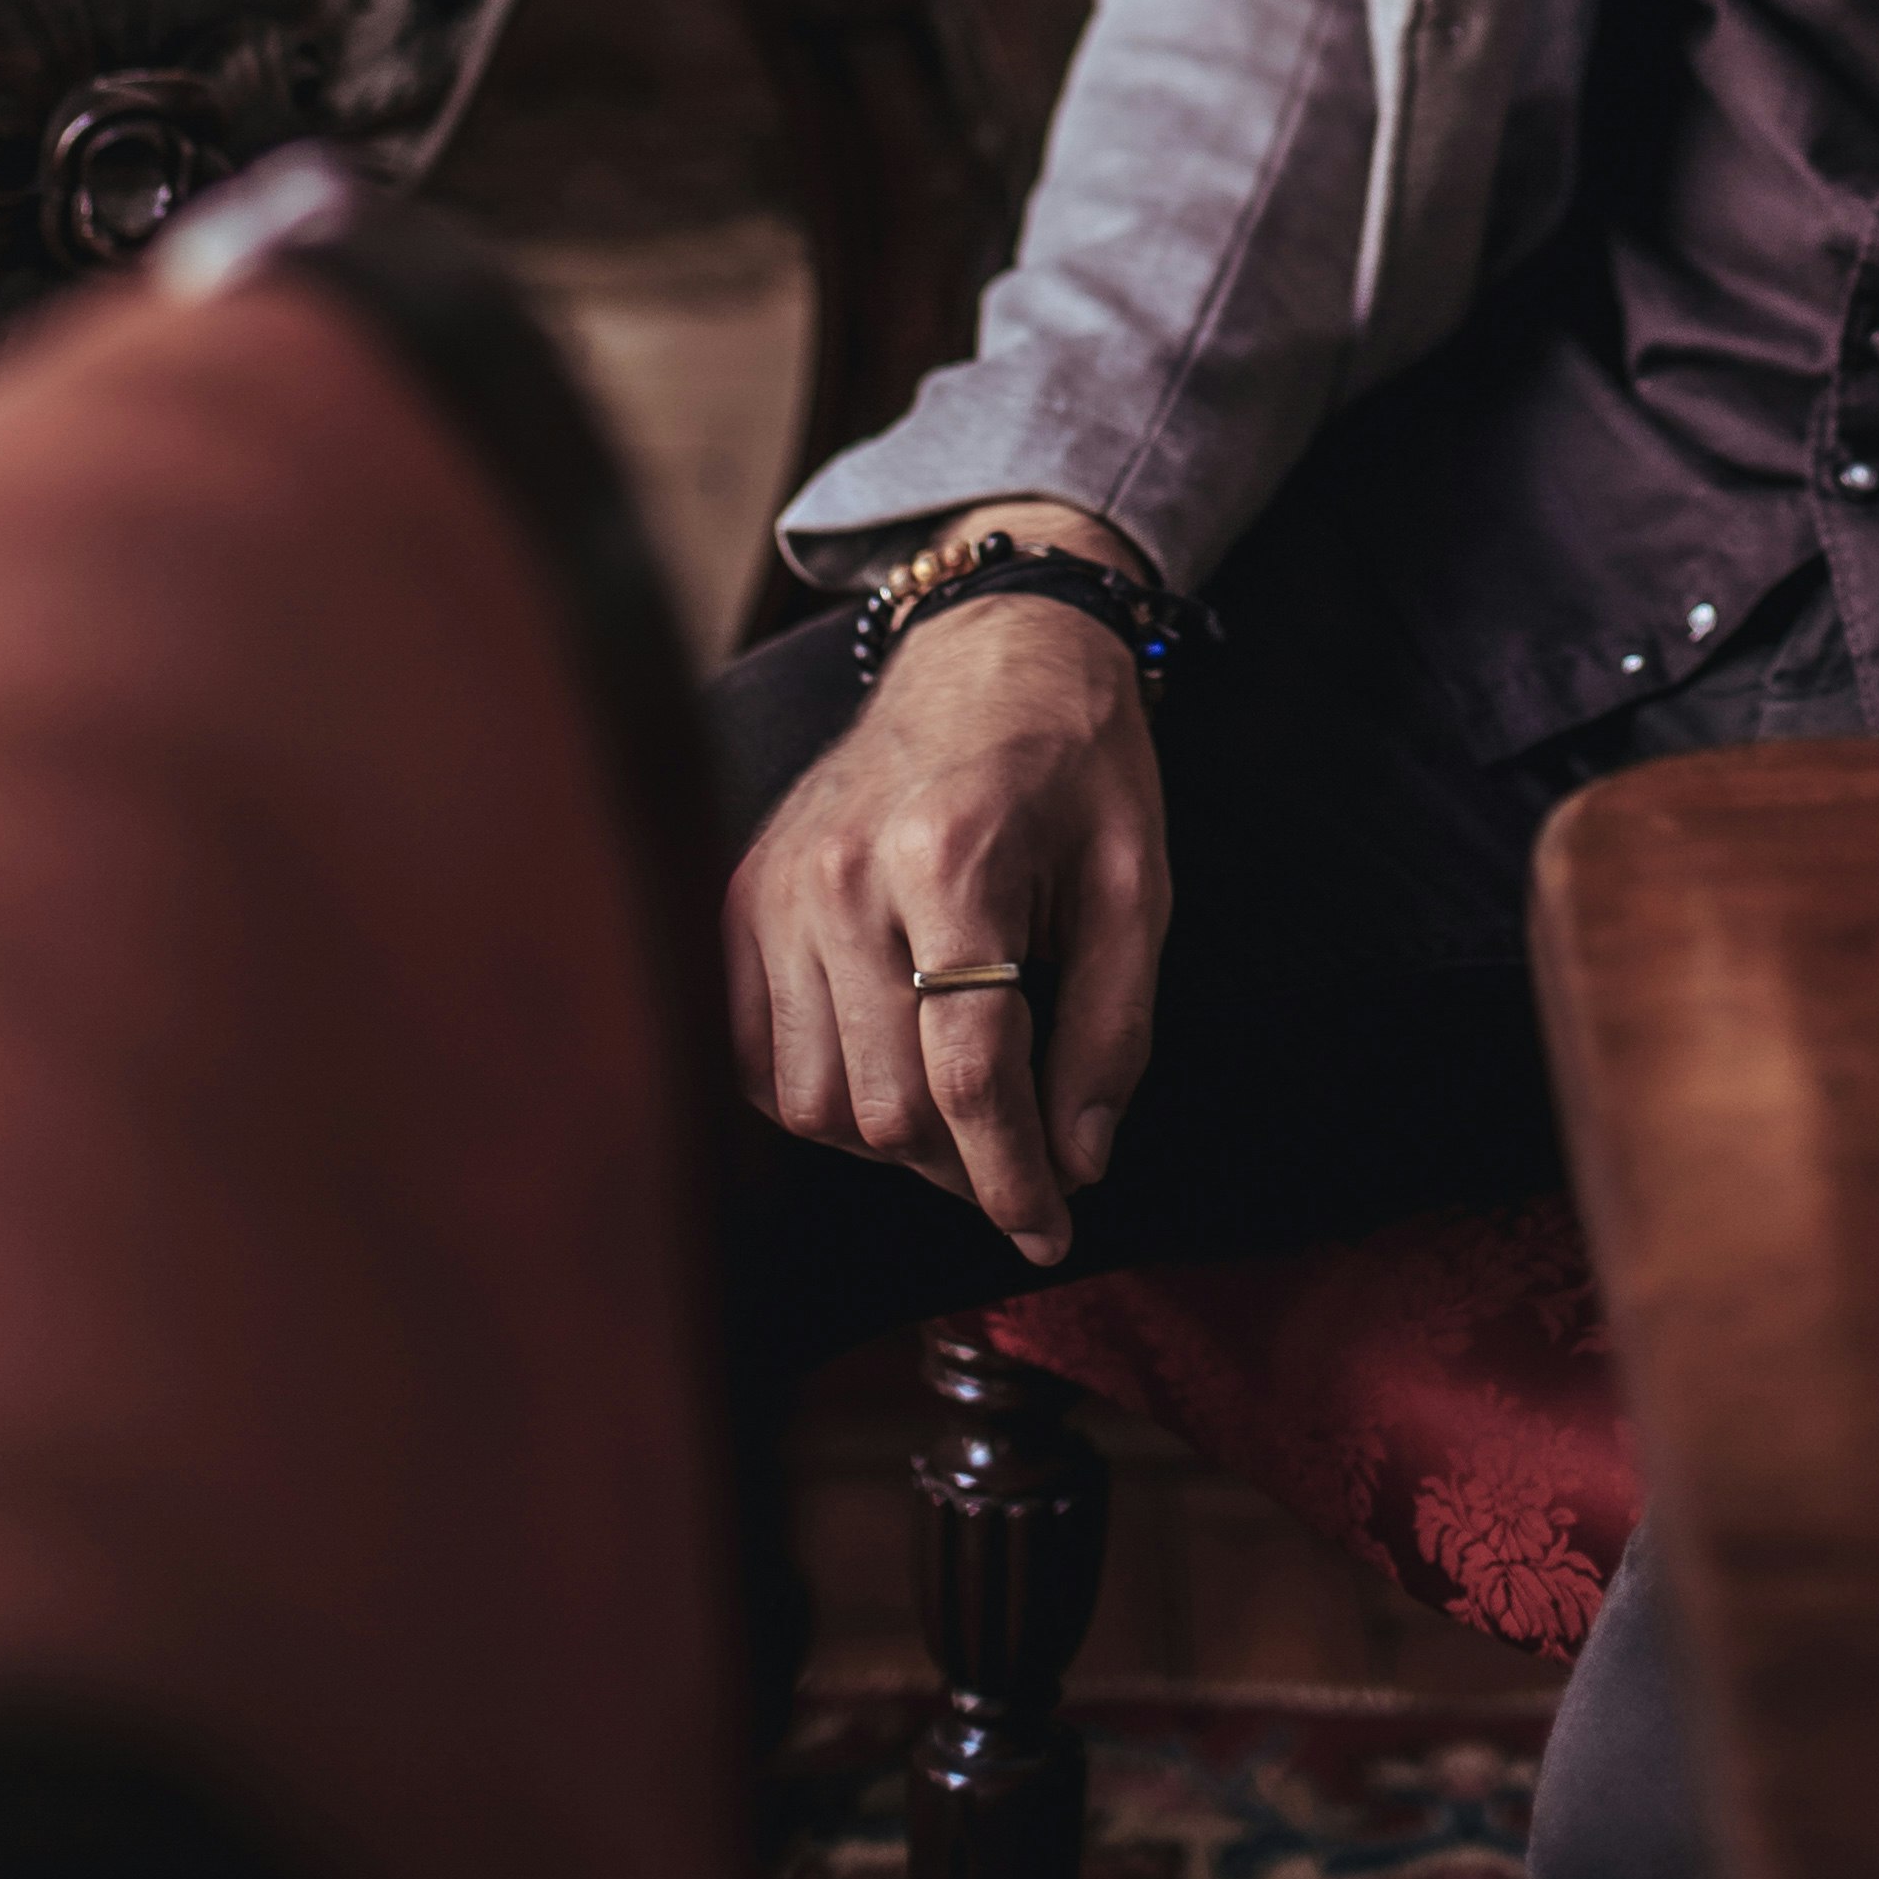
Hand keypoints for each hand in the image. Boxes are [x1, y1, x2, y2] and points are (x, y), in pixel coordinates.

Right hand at [726, 582, 1171, 1265]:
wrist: (994, 647)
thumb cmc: (1078, 764)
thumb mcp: (1137, 885)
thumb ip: (1113, 1030)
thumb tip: (1077, 1165)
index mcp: (952, 858)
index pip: (968, 1072)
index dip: (1012, 1177)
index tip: (1049, 1231)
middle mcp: (843, 875)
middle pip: (885, 1104)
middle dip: (965, 1169)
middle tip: (1024, 1170)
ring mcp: (776, 886)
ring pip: (811, 1101)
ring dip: (890, 1143)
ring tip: (961, 1118)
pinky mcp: (741, 896)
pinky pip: (753, 1057)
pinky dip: (817, 1095)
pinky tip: (884, 1074)